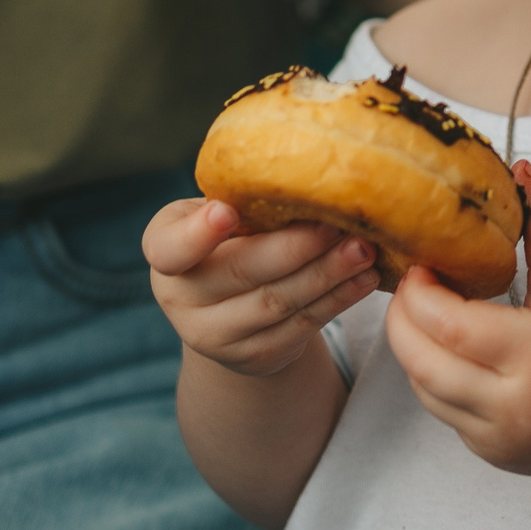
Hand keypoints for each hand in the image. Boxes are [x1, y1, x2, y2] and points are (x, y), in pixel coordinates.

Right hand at [143, 199, 379, 375]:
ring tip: (364, 249)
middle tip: (339, 223)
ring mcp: (213, 334)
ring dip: (327, 274)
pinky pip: (300, 327)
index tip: (227, 211)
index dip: (197, 233)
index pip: (170, 247)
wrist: (231, 307)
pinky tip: (365, 279)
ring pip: (277, 303)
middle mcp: (179, 297)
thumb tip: (314, 173)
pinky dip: (337, 300)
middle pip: (241, 272)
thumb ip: (246, 199)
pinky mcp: (253, 356)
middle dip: (295, 247)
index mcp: (165, 248)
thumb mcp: (221, 214)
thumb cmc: (232, 238)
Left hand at [384, 162, 530, 481]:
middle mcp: (517, 403)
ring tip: (427, 313)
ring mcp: (501, 436)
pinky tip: (451, 348)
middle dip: (401, 319)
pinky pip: (442, 411)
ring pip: (424, 390)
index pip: (452, 324)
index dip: (420, 293)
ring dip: (413, 348)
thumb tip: (520, 170)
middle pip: (423, 362)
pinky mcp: (492, 454)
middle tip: (410, 285)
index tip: (421, 264)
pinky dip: (436, 376)